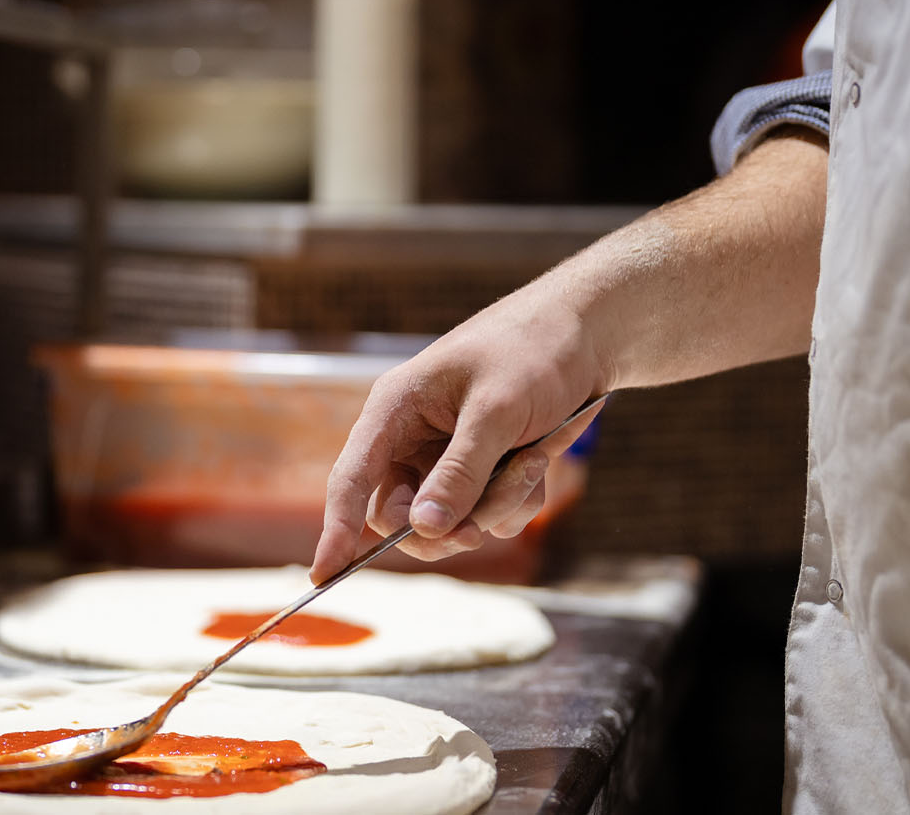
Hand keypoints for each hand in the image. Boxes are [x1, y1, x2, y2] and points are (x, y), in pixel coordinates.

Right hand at [309, 280, 607, 582]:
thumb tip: (425, 528)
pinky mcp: (481, 469)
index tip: (322, 576)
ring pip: (452, 520)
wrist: (587, 334)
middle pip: (401, 515)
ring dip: (495, 506)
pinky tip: (540, 459)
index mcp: (395, 409)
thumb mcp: (497, 410)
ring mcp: (446, 456)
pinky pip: (488, 514)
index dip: (335, 530)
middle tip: (474, 532)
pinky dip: (517, 499)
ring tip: (532, 459)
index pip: (352, 479)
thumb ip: (461, 470)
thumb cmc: (532, 352)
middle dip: (445, 525)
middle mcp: (412, 437)